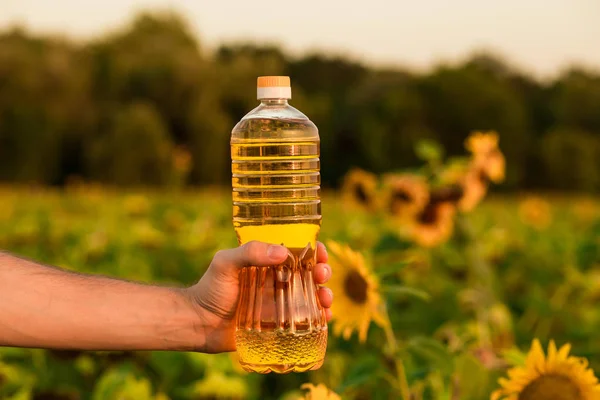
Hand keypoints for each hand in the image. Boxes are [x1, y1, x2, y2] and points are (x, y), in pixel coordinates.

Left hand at [186, 241, 332, 352]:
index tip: (321, 252)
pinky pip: (304, 321)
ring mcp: (279, 304)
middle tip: (322, 275)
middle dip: (322, 272)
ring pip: (311, 296)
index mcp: (267, 263)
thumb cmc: (210, 288)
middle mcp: (277, 281)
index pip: (297, 253)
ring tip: (325, 298)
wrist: (198, 323)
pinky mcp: (279, 325)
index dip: (313, 251)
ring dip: (325, 295)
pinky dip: (319, 318)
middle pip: (309, 274)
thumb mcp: (225, 263)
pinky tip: (325, 317)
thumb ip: (250, 252)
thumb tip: (283, 252)